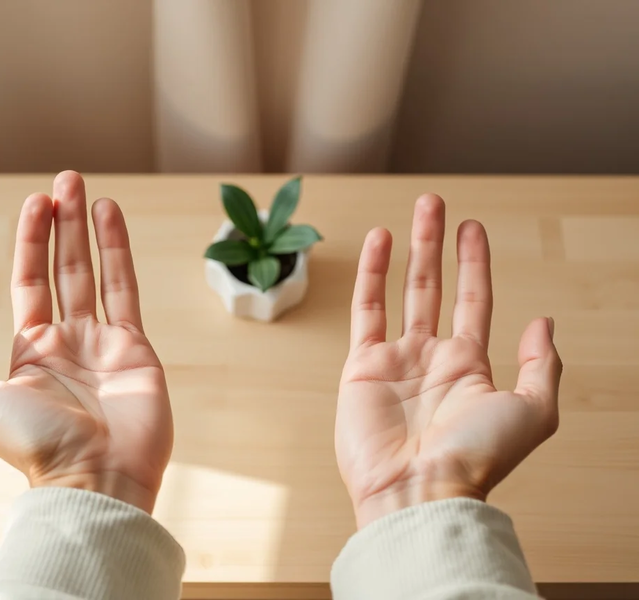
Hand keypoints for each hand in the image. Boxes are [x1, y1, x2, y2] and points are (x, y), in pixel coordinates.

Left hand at [0, 171, 171, 513]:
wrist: (96, 477)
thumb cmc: (36, 447)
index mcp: (30, 350)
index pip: (28, 281)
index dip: (30, 241)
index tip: (36, 202)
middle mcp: (67, 340)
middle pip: (62, 268)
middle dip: (61, 225)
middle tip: (64, 182)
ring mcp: (104, 341)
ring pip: (95, 272)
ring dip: (90, 230)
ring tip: (86, 190)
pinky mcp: (135, 345)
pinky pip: (125, 289)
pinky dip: (119, 252)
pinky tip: (112, 219)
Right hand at [336, 194, 561, 527]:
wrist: (419, 489)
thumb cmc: (476, 456)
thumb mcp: (532, 411)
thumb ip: (540, 365)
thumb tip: (542, 322)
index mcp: (469, 367)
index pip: (473, 301)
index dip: (474, 263)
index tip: (471, 228)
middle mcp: (431, 358)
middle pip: (434, 287)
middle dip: (436, 244)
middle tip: (435, 204)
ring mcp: (395, 360)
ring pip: (401, 291)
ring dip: (407, 250)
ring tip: (411, 213)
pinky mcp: (361, 366)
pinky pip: (366, 310)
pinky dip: (372, 274)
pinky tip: (379, 242)